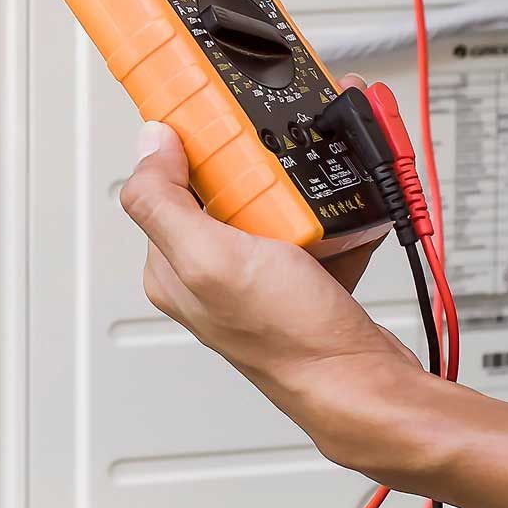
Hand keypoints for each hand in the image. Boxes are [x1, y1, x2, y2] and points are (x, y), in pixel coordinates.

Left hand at [119, 120, 421, 475]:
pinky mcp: (298, 279)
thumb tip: (145, 144)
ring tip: (320, 186)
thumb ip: (163, 201)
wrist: (362, 383)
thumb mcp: (211, 259)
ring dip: (302, 186)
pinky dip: (333, 215)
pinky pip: (313, 228)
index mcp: (170, 265)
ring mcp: (255, 276)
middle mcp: (208, 270)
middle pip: (222, 186)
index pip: (164, 183)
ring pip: (271, 203)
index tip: (226, 123)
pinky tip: (347, 213)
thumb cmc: (290, 338)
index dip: (192, 146)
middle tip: (283, 164)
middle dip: (258, 163)